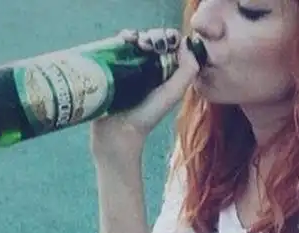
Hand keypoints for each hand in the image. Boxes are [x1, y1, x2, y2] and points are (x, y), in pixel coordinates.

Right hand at [90, 27, 201, 160]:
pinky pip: (118, 44)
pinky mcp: (111, 65)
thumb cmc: (147, 116)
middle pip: (153, 39)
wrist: (118, 131)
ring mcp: (129, 65)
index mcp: (165, 72)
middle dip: (153, 36)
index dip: (169, 38)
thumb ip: (187, 71)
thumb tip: (186, 42)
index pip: (170, 44)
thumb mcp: (173, 94)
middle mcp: (148, 67)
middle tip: (148, 45)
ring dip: (138, 35)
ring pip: (135, 39)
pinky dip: (123, 37)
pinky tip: (125, 40)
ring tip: (137, 43)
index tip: (165, 44)